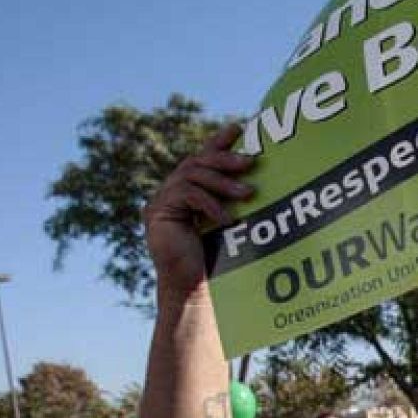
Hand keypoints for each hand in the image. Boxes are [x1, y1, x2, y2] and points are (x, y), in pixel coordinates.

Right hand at [142, 124, 253, 298]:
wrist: (195, 290)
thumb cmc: (217, 260)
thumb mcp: (232, 222)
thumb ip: (236, 200)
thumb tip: (262, 181)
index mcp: (187, 191)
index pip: (203, 158)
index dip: (218, 141)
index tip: (239, 127)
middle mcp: (170, 191)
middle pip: (196, 161)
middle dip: (225, 158)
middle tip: (251, 161)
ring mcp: (160, 201)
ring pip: (191, 175)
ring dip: (222, 181)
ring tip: (248, 193)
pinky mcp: (156, 213)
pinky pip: (185, 195)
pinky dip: (209, 204)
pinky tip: (226, 217)